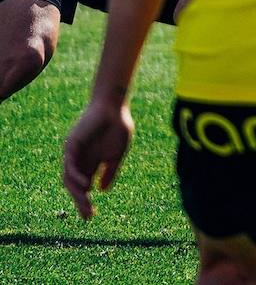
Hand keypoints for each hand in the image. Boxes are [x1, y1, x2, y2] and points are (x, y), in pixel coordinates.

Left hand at [63, 102, 134, 219]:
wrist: (114, 106)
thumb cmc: (118, 127)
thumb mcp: (117, 154)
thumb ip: (110, 171)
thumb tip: (102, 190)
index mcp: (92, 163)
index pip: (85, 187)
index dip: (86, 201)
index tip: (91, 215)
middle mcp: (80, 160)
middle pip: (75, 186)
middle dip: (80, 201)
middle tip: (87, 215)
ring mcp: (74, 153)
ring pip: (69, 178)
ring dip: (76, 191)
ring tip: (85, 201)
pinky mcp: (72, 144)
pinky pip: (69, 164)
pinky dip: (75, 176)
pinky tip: (84, 184)